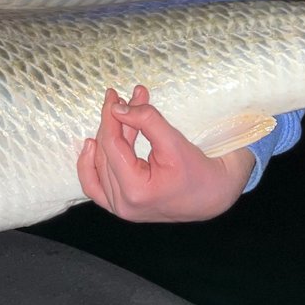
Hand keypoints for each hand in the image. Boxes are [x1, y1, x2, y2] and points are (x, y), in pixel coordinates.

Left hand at [78, 85, 253, 222]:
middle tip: (121, 97)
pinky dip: (91, 163)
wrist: (212, 195)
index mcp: (135, 191)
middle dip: (114, 122)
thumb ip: (145, 121)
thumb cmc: (198, 170)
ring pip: (100, 164)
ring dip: (108, 135)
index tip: (113, 96)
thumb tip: (117, 108)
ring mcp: (119, 208)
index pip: (112, 146)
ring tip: (118, 113)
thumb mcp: (173, 141)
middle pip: (105, 153)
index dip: (111, 117)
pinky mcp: (120, 206)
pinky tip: (92, 143)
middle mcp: (123, 205)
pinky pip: (95, 184)